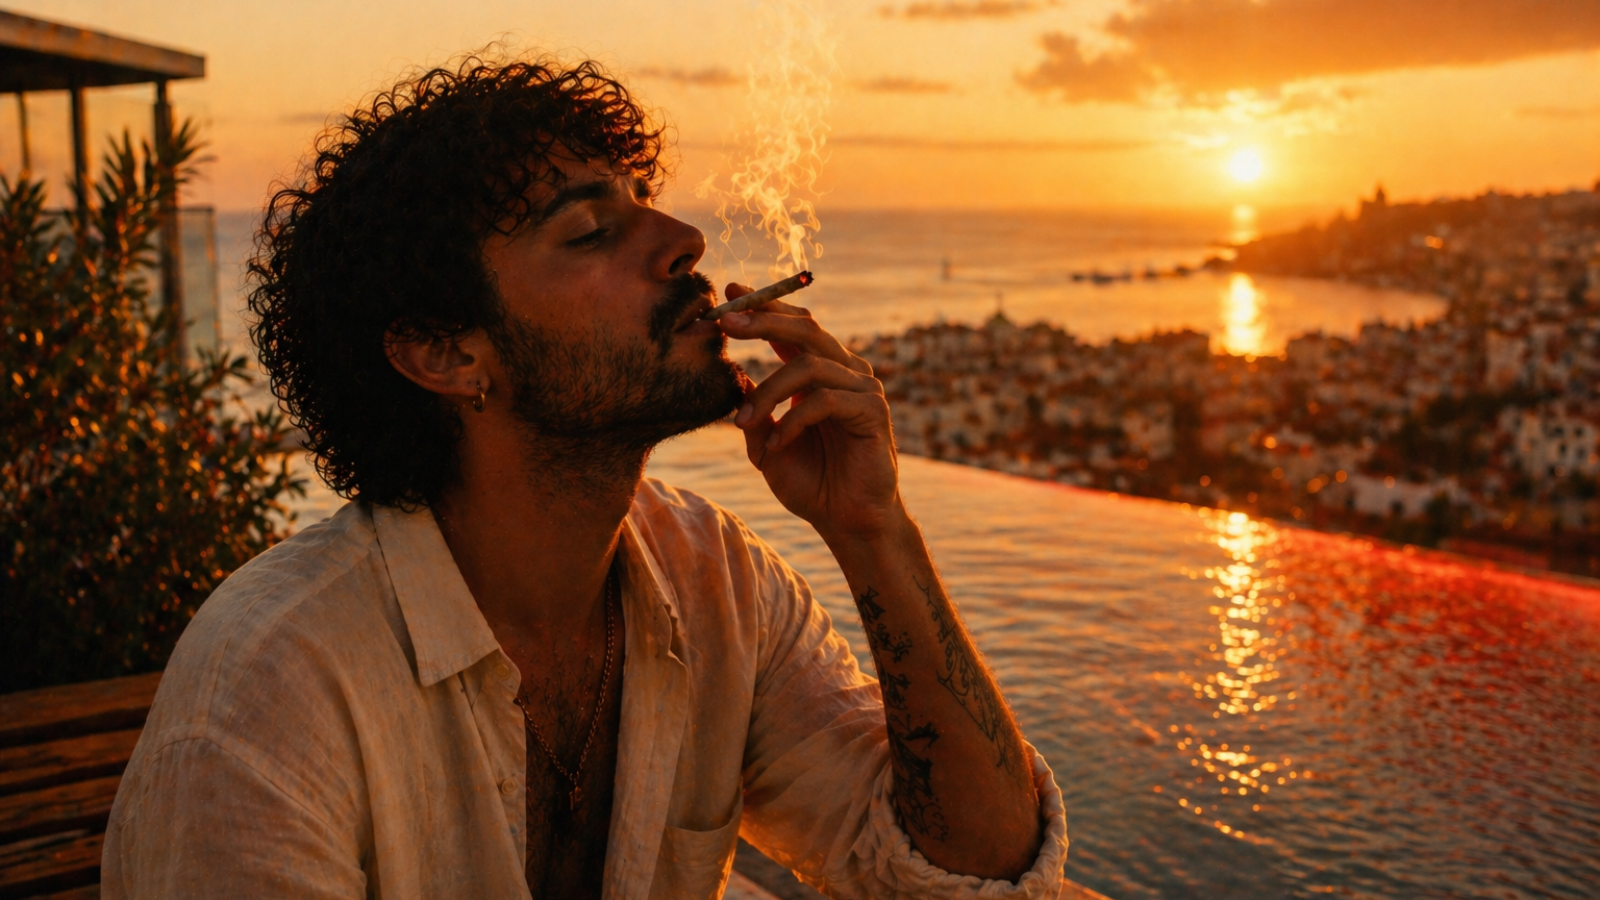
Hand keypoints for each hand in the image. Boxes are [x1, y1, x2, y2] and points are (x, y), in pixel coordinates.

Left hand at [718, 284, 903, 540]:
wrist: (847, 522)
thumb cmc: (811, 484)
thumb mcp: (767, 444)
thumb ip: (754, 410)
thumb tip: (733, 375)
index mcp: (821, 373)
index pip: (794, 328)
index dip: (764, 307)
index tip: (729, 294)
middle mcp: (845, 372)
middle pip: (806, 329)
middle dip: (763, 321)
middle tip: (726, 321)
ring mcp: (862, 390)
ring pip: (810, 365)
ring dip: (767, 391)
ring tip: (743, 422)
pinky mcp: (873, 412)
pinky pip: (824, 401)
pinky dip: (791, 421)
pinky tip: (775, 445)